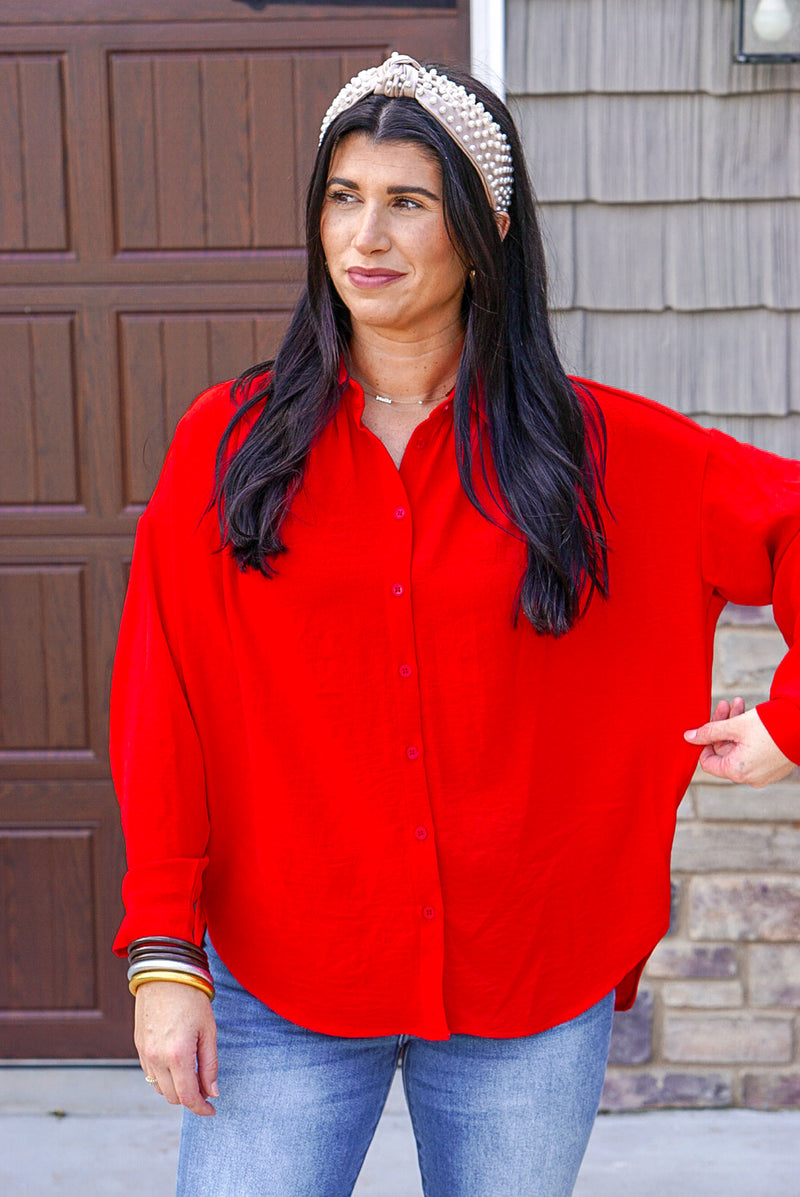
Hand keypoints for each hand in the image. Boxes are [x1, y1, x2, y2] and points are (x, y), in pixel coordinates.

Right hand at [134, 981, 218, 1115]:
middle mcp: (156, 1059)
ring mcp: (144, 1054)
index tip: (211, 1110)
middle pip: (172, 1097)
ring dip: (175, 1089)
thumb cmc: (191, 998)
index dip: (201, 1108)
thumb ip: (209, 1064)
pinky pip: (150, 1074)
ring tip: (192, 1077)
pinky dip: (163, 1078)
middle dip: (190, 1099)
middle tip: (205, 1090)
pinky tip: (176, 1065)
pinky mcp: (138, 1046)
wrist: (165, 974)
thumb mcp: (208, 1030)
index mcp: (178, 1056)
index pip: (188, 1097)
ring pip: (159, 1088)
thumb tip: (211, 1092)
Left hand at [684, 697, 794, 787]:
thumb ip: (708, 731)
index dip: (704, 743)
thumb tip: (688, 737)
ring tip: (738, 702)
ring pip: (739, 749)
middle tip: (725, 704)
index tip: (707, 726)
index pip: (708, 762)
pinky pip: (753, 752)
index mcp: (736, 772)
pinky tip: (750, 714)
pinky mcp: (774, 767)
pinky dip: (748, 736)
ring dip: (735, 727)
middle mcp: (750, 778)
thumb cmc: (769, 726)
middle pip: (725, 752)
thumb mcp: (734, 726)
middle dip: (723, 726)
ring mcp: (763, 774)